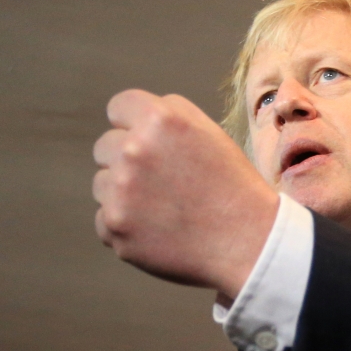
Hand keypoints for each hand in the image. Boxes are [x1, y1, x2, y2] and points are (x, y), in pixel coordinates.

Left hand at [92, 90, 278, 296]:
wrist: (248, 242)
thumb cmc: (233, 187)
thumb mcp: (210, 133)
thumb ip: (169, 115)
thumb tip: (132, 119)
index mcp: (160, 120)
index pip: (118, 108)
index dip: (133, 125)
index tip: (148, 145)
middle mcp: (133, 150)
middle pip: (104, 147)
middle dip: (125, 161)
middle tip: (162, 182)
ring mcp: (119, 192)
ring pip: (102, 185)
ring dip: (123, 195)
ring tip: (164, 209)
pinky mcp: (114, 228)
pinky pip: (104, 222)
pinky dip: (125, 228)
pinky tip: (158, 231)